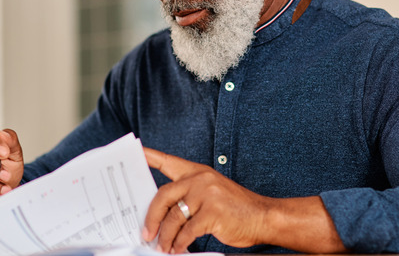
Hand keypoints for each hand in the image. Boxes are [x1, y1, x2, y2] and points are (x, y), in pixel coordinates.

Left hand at [142, 148, 345, 253]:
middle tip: (146, 233)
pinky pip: (187, 231)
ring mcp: (207, 195)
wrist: (263, 217)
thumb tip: (162, 215)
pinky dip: (180, 243)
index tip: (134, 152)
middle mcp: (200, 179)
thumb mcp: (212, 192)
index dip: (149, 157)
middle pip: (163, 195)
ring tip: (164, 246)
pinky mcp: (213, 213)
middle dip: (151, 217)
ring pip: (173, 217)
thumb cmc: (235, 208)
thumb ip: (188, 196)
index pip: (168, 161)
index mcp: (198, 172)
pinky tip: (179, 248)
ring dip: (166, 236)